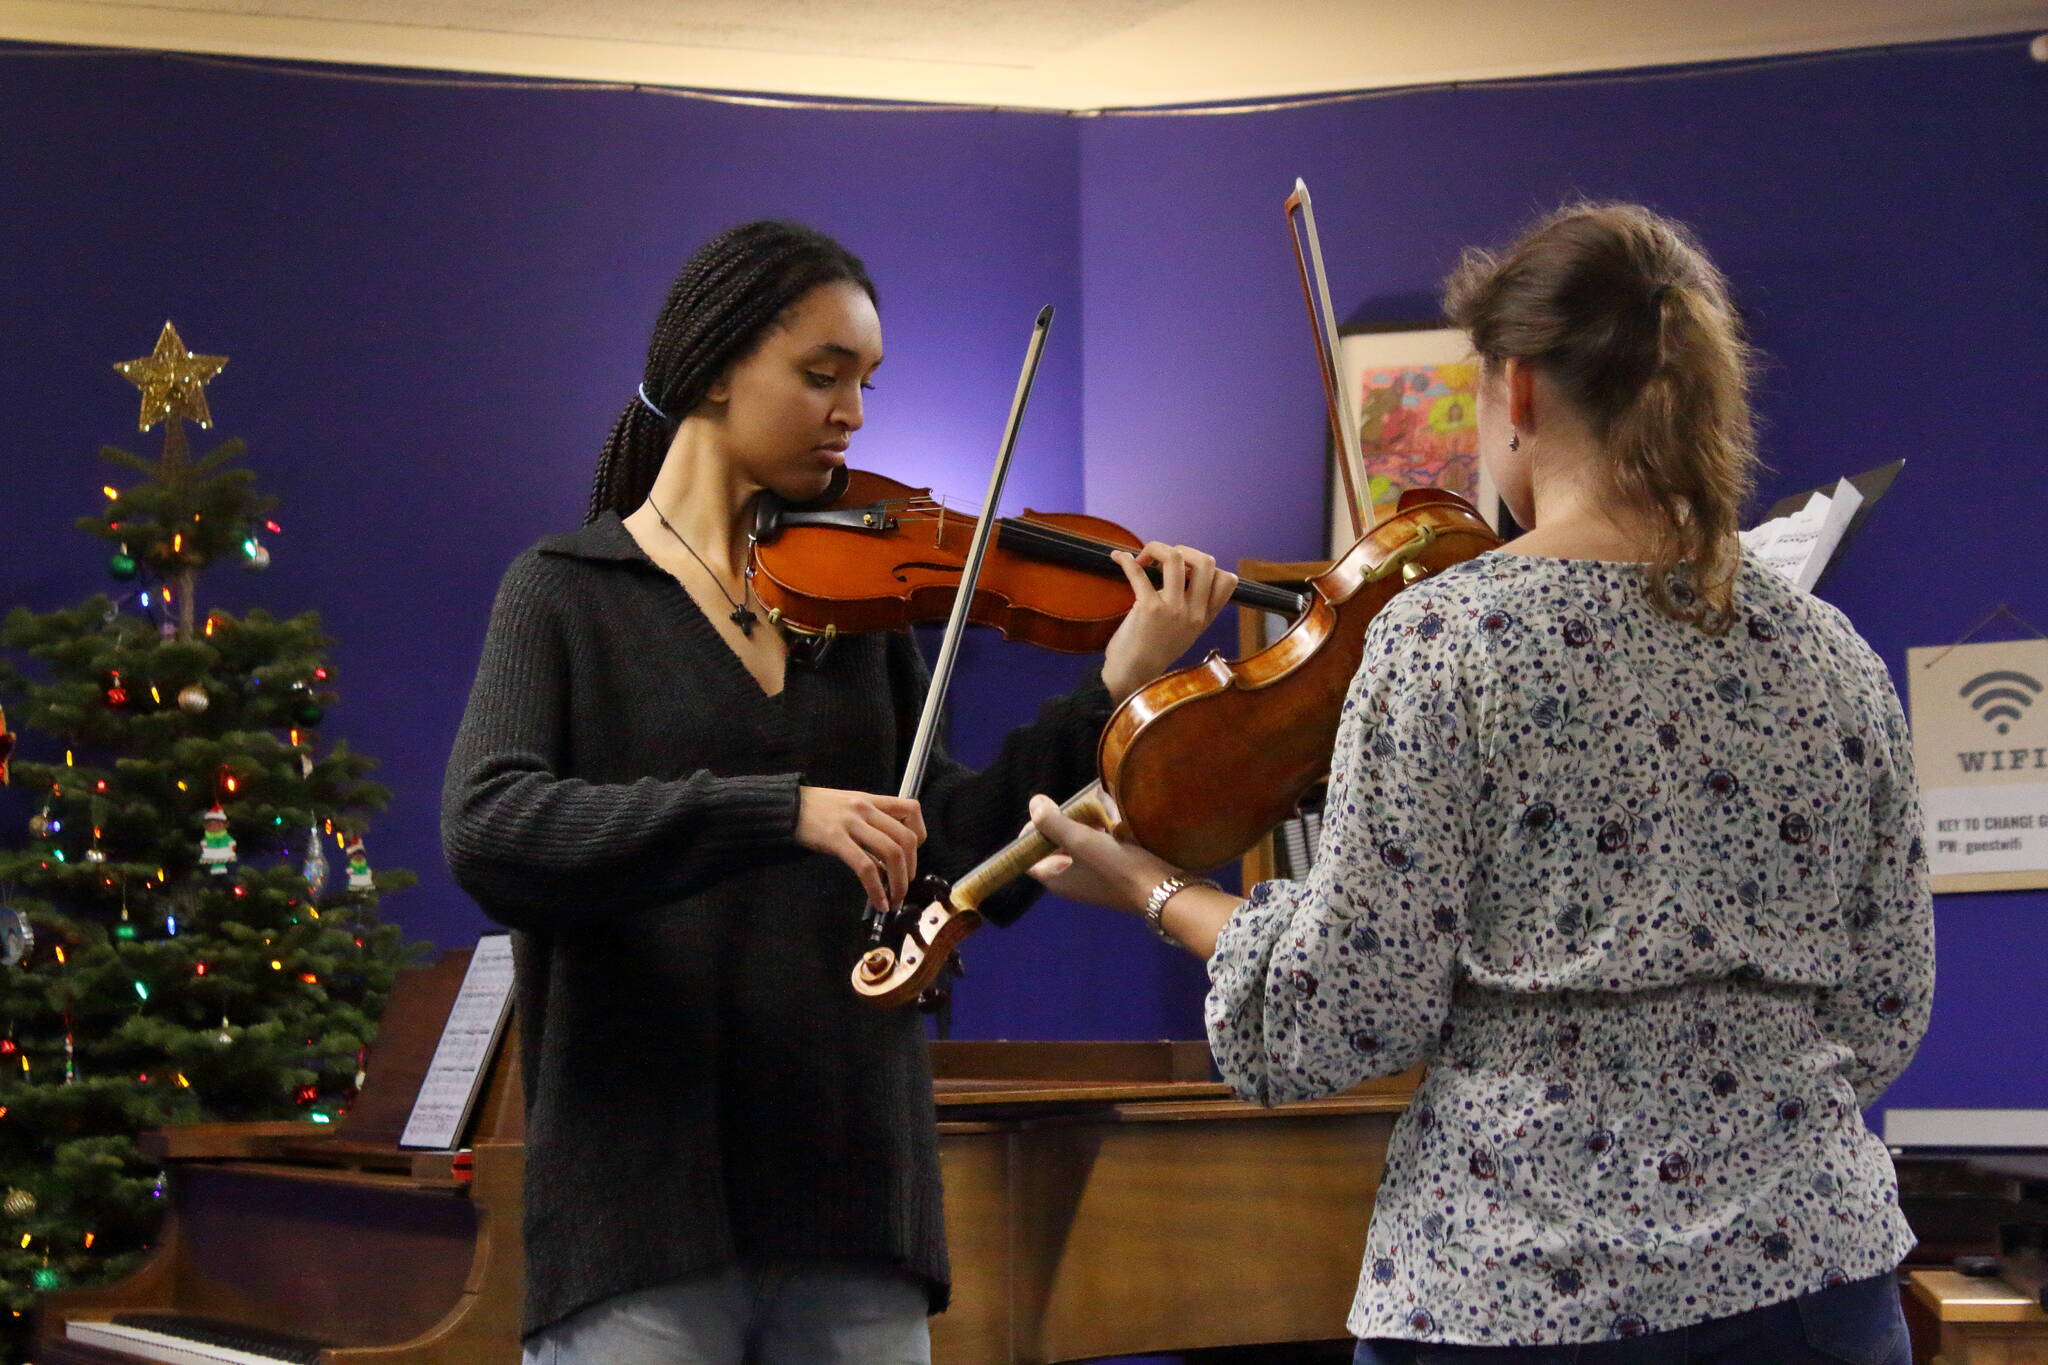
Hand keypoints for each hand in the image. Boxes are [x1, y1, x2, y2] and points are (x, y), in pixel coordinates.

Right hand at [796, 786, 925, 911]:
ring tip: (895, 899)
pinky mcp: (835, 839)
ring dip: (899, 882)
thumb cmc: (816, 810)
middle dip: (911, 868)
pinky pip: (865, 867)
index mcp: (871, 800)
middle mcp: (865, 809)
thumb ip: (869, 828)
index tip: (913, 855)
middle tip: (904, 886)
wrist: (784, 806)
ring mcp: (850, 823)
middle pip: (906, 838)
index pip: (911, 809)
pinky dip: (876, 889)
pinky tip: (878, 901)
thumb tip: (887, 862)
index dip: (920, 835)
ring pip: (891, 852)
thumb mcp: (848, 809)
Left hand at [1024, 793, 1181, 914]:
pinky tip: (1112, 817)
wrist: (1162, 890)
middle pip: (1054, 846)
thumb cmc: (1116, 867)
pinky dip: (1101, 831)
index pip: (1029, 856)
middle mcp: (1071, 880)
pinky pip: (1098, 846)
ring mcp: (1092, 876)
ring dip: (1084, 824)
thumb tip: (1034, 803)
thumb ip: (1053, 823)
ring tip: (1097, 807)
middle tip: (1075, 805)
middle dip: (1063, 822)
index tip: (1044, 811)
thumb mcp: (1080, 841)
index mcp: (1056, 879)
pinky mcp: (1112, 870)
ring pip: (1078, 843)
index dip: (1031, 833)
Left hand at [1100, 542, 1237, 705]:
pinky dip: (1126, 560)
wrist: (1132, 676)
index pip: (1228, 580)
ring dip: (1156, 548)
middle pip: (1206, 561)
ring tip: (1143, 558)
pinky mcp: (1148, 609)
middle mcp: (1194, 612)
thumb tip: (1183, 572)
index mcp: (1205, 617)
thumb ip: (1191, 607)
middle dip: (1182, 549)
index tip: (1185, 569)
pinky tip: (1119, 558)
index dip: (1208, 566)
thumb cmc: (1153, 651)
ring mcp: (1173, 610)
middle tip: (1162, 559)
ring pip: (1176, 558)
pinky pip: (1138, 573)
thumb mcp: (1185, 632)